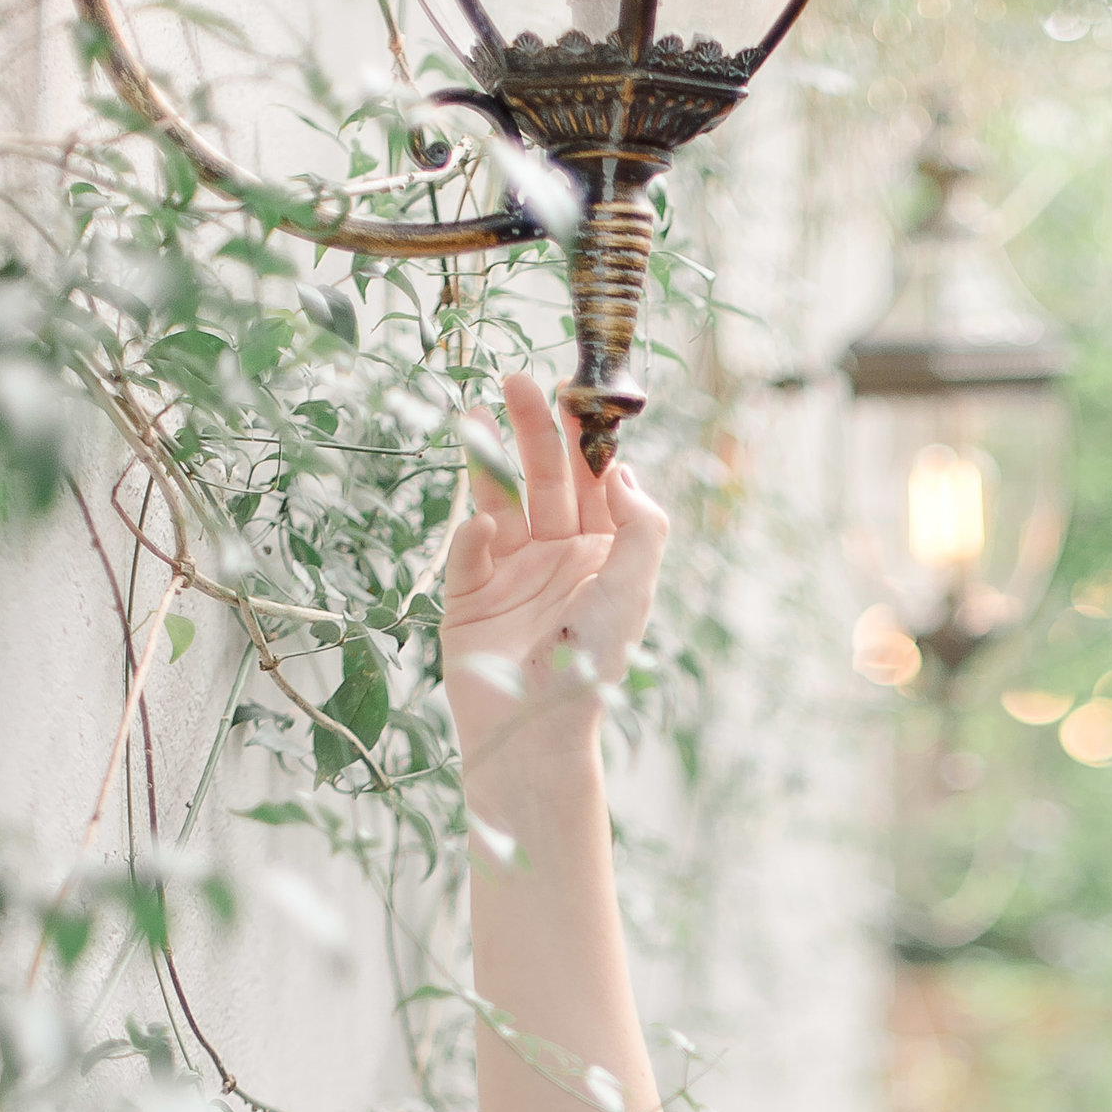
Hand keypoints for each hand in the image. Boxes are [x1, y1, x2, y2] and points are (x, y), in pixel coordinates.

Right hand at [443, 369, 668, 765]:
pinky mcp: (469, 595)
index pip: (592, 480)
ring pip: (499, 499)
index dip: (583, 438)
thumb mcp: (633, 588)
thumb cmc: (593, 663)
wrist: (537, 731)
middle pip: (544, 477)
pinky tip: (485, 526)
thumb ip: (642, 525)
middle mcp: (558, 555)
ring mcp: (511, 571)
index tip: (574, 395)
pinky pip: (468, 549)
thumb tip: (623, 467)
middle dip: (533, 430)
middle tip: (517, 381)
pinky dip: (474, 532)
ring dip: (490, 458)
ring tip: (477, 410)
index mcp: (604, 552)